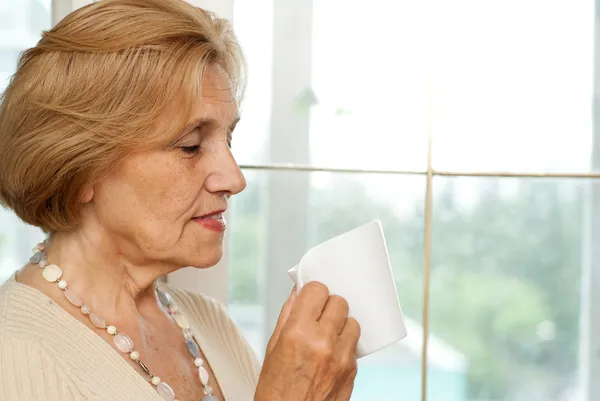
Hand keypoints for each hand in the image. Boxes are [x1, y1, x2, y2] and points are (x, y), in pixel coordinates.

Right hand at [255, 281, 360, 400]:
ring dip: (341, 324)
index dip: (313, 292)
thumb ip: (288, 315)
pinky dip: (345, 345)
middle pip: (339, 302)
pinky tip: (331, 354)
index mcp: (297, 333)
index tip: (310, 297)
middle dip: (328, 306)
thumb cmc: (275, 390)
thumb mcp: (272, 347)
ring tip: (327, 336)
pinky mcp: (352, 371)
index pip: (317, 290)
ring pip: (352, 321)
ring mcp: (341, 358)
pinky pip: (354, 345)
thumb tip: (298, 291)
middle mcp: (322, 342)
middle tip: (318, 316)